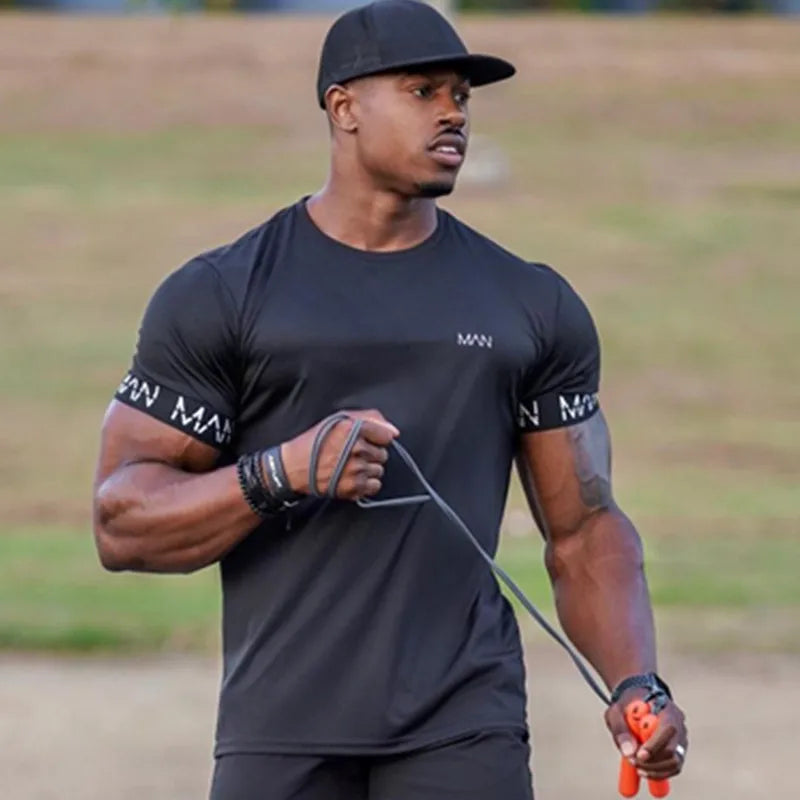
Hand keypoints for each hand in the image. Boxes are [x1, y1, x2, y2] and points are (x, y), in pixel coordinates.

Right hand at [281, 409, 398, 500]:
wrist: (294, 467)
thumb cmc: (315, 442)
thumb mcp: (339, 420)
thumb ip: (369, 418)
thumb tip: (393, 431)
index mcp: (353, 429)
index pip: (385, 435)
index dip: (377, 438)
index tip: (366, 441)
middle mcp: (357, 448)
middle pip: (383, 454)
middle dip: (370, 454)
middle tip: (352, 455)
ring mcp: (356, 469)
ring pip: (379, 470)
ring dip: (368, 469)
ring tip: (350, 466)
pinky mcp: (354, 487)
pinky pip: (375, 485)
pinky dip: (366, 484)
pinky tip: (352, 477)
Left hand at [605, 689, 687, 780]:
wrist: (638, 701)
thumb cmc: (627, 705)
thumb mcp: (616, 711)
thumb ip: (620, 729)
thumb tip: (629, 753)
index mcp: (666, 709)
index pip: (667, 729)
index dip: (654, 745)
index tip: (638, 756)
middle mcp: (679, 724)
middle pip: (673, 750)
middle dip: (653, 761)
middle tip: (633, 762)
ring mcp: (681, 739)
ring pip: (675, 762)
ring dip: (655, 769)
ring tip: (637, 767)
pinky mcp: (678, 750)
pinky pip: (674, 767)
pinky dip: (659, 773)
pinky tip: (644, 771)